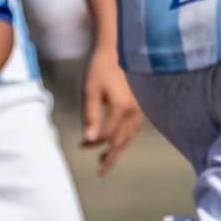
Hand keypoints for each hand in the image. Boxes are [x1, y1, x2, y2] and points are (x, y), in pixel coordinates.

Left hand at [80, 46, 142, 174]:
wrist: (116, 49)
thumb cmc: (99, 68)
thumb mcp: (90, 91)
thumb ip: (90, 116)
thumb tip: (88, 140)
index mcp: (122, 109)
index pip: (107, 135)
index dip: (93, 143)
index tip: (81, 144)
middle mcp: (134, 112)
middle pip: (121, 141)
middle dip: (110, 156)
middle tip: (100, 171)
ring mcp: (139, 109)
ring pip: (129, 136)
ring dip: (118, 148)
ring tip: (107, 159)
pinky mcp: (139, 105)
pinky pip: (133, 128)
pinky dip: (124, 137)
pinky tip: (118, 140)